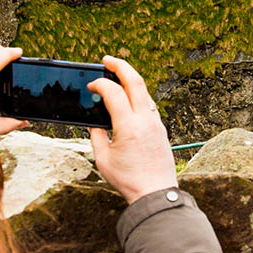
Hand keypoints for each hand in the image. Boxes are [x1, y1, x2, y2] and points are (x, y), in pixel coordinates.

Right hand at [87, 55, 177, 202]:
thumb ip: (96, 136)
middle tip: (107, 59)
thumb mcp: (102, 158)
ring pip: (145, 92)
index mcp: (128, 127)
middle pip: (136, 82)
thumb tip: (95, 122)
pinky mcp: (161, 129)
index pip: (114, 93)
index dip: (100, 84)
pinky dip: (138, 96)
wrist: (155, 193)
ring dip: (131, 80)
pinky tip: (129, 98)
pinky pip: (149, 105)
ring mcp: (156, 124)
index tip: (91, 86)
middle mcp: (145, 121)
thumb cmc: (128, 180)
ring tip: (117, 76)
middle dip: (121, 66)